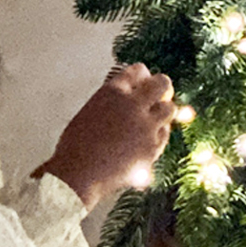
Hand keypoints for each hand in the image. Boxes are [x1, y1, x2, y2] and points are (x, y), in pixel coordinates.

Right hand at [38, 63, 174, 210]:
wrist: (76, 175)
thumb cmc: (77, 145)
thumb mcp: (92, 111)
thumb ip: (115, 100)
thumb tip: (139, 93)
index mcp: (112, 92)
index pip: (138, 70)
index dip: (142, 75)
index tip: (143, 80)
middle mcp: (132, 105)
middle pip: (162, 83)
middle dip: (162, 87)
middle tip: (160, 93)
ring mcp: (145, 126)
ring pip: (169, 109)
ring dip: (162, 111)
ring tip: (151, 119)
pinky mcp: (152, 148)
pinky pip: (164, 134)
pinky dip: (158, 134)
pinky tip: (147, 139)